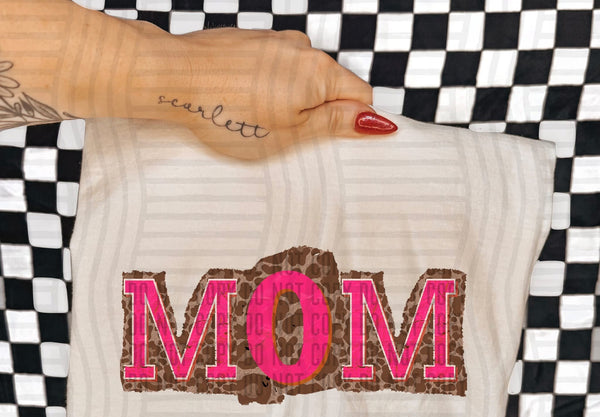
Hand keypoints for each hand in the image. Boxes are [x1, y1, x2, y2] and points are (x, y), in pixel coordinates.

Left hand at [129, 25, 397, 160]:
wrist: (172, 78)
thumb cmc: (227, 114)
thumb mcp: (288, 133)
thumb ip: (334, 125)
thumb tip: (377, 123)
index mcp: (320, 73)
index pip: (361, 97)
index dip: (351, 123)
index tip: (330, 142)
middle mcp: (303, 48)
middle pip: (332, 86)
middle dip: (318, 114)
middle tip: (288, 139)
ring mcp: (275, 41)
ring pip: (301, 78)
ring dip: (291, 101)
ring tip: (259, 122)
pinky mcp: (252, 42)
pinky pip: (276, 68)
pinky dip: (269, 87)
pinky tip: (244, 103)